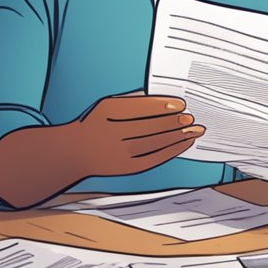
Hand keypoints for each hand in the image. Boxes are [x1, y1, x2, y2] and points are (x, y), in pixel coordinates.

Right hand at [0, 93, 202, 208]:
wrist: (73, 152)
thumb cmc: (95, 123)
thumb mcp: (105, 105)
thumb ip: (131, 100)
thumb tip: (163, 99)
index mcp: (104, 112)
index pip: (137, 108)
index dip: (161, 106)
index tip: (180, 104)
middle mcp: (110, 133)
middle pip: (148, 127)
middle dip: (173, 122)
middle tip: (191, 118)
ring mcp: (118, 153)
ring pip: (152, 143)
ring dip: (176, 137)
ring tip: (195, 130)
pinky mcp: (126, 168)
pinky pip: (153, 159)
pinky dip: (171, 151)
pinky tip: (184, 143)